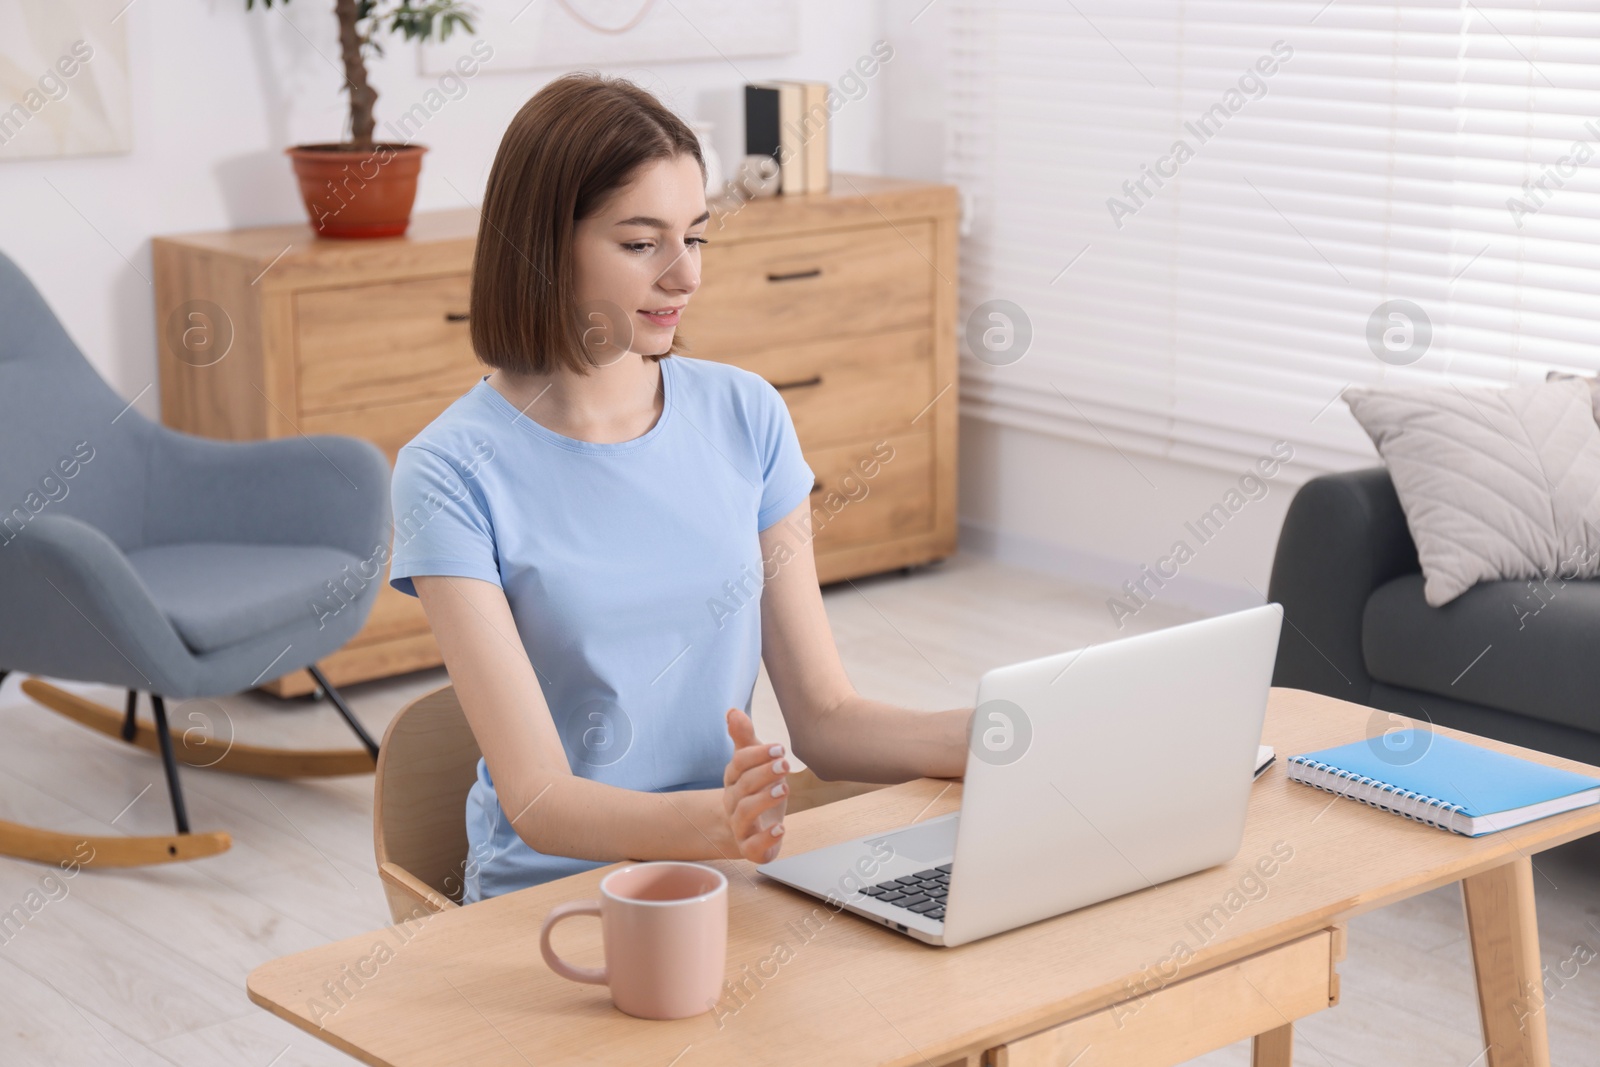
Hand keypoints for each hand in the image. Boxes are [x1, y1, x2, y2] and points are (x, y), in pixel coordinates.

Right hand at [722, 707, 788, 862]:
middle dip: (764, 774)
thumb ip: (745, 739)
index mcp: (733, 779)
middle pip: (743, 787)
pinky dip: (765, 839)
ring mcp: (739, 826)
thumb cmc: (752, 790)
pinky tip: (780, 829)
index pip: (739, 764)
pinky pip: (752, 847)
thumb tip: (732, 711)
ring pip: (745, 813)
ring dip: (764, 800)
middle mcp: (733, 802)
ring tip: (784, 789)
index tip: (780, 748)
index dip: (758, 755)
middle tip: (785, 764)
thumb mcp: (751, 763)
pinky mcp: (750, 848)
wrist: (744, 829)